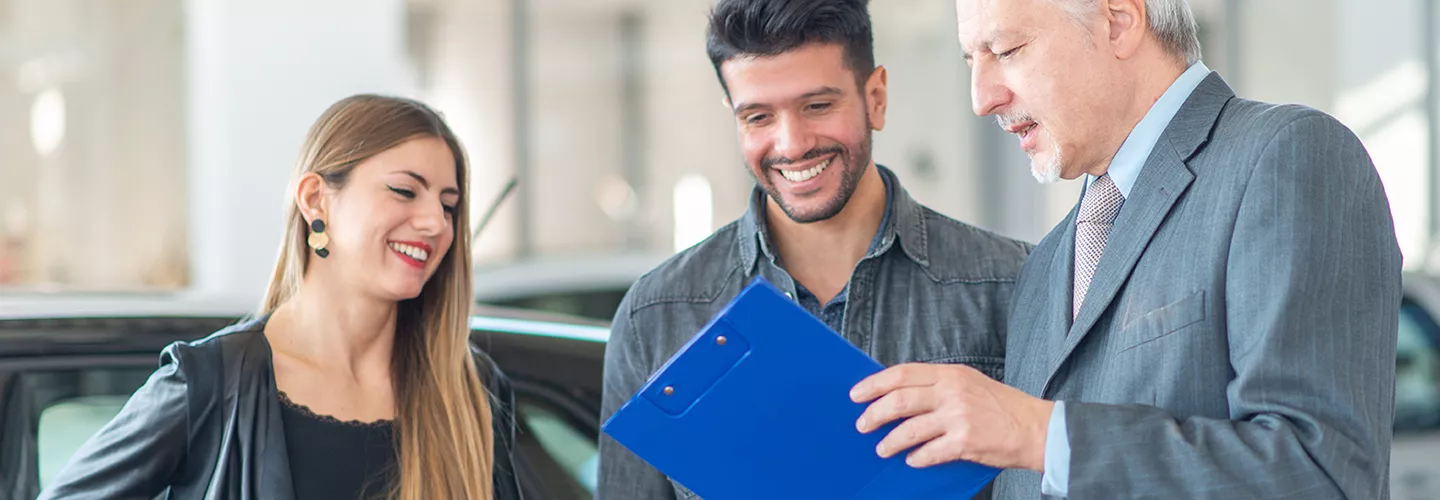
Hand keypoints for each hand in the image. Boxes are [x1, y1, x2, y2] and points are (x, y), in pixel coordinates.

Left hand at [850, 363, 1053, 470]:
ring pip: (909, 429)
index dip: (874, 384)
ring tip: (882, 448)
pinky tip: (912, 460)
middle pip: (899, 400)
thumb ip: (938, 385)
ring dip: (890, 441)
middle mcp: (952, 392)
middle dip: (874, 414)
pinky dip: (917, 458)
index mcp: (951, 373)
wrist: (1035, 428)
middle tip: (862, 425)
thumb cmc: (1001, 406)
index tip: (857, 394)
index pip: (902, 373)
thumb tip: (900, 394)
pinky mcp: (965, 442)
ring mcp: (958, 417)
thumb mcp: (969, 382)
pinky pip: (929, 452)